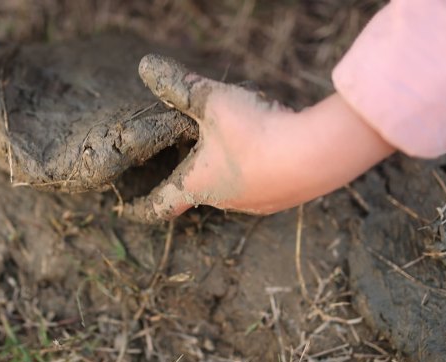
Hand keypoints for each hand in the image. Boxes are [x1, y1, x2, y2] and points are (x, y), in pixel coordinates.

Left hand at [124, 55, 394, 222]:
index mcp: (197, 184)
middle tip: (178, 161)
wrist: (318, 154)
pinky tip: (264, 151)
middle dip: (186, 178)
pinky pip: (258, 187)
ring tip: (225, 149)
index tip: (126, 210)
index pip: (160, 204)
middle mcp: (223, 202)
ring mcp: (255, 205)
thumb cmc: (256, 132)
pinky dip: (252, 171)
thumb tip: (145, 66)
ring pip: (228, 189)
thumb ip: (179, 85)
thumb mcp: (212, 102)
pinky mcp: (282, 200)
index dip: (140, 207)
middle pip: (195, 193)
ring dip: (222, 172)